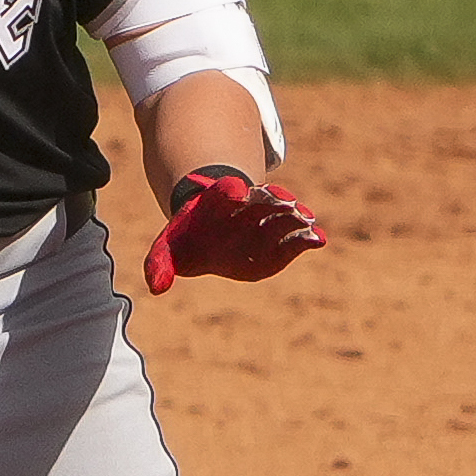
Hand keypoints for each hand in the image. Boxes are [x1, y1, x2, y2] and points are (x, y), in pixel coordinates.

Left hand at [144, 165, 324, 292]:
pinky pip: (295, 235)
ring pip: (281, 212)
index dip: (229, 189)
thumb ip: (160, 265)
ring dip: (293, 215)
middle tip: (283, 200)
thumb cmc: (186, 241)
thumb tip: (155, 287)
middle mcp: (244, 206)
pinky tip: (319, 240)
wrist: (210, 231)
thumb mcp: (168, 251)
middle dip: (270, 199)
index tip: (235, 187)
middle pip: (259, 199)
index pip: (223, 191)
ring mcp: (265, 218)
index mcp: (214, 202)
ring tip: (306, 218)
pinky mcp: (280, 236)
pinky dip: (306, 237)